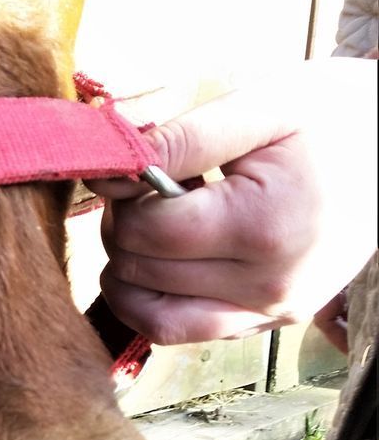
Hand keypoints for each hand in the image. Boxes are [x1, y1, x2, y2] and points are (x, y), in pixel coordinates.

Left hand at [87, 58, 377, 345]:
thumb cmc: (333, 117)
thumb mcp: (261, 107)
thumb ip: (180, 138)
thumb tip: (106, 170)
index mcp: (263, 225)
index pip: (143, 230)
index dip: (124, 196)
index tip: (143, 169)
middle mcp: (268, 284)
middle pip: (139, 271)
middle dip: (124, 228)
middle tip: (150, 192)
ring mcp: (270, 312)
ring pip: (148, 313)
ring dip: (129, 270)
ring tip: (157, 227)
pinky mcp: (268, 324)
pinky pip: (179, 332)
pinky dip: (152, 301)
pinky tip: (164, 260)